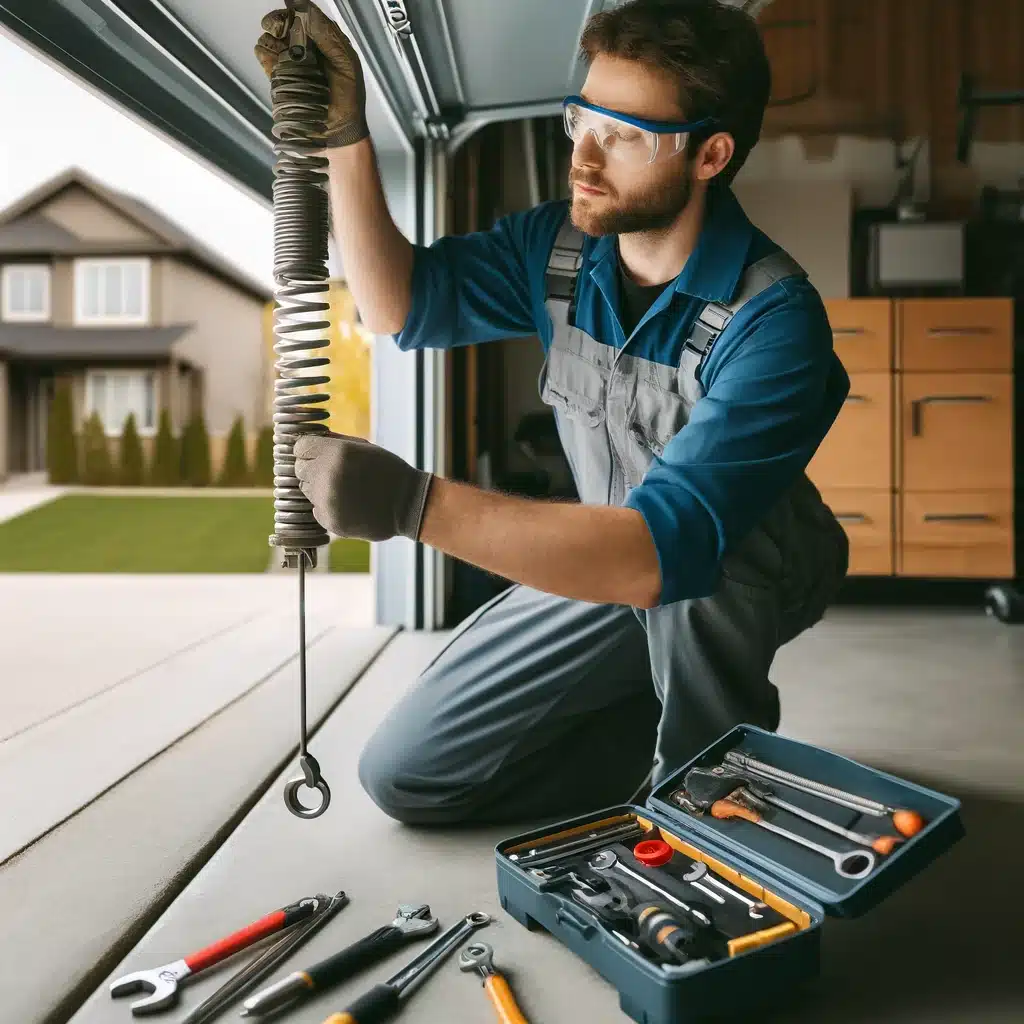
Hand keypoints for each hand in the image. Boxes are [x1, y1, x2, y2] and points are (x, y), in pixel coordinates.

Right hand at [255, 3, 368, 147]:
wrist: (337, 131)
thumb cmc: (348, 99)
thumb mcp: (345, 61)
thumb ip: (327, 34)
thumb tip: (304, 7)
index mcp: (324, 40)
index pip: (303, 14)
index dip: (294, 11)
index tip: (290, 14)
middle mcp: (306, 47)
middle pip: (283, 22)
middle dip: (279, 22)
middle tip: (282, 32)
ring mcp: (290, 60)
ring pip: (270, 36)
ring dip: (273, 40)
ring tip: (284, 54)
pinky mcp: (278, 75)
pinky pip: (263, 54)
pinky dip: (265, 53)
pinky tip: (275, 60)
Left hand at [293, 432, 433, 541]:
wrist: (409, 504)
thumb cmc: (387, 470)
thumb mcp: (363, 447)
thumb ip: (333, 442)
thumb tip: (305, 440)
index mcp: (336, 453)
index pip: (300, 447)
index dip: (309, 450)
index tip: (318, 454)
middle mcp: (328, 477)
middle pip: (299, 470)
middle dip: (313, 470)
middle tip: (336, 474)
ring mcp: (328, 501)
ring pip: (306, 491)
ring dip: (320, 489)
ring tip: (346, 490)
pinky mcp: (330, 521)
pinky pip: (316, 510)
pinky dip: (328, 508)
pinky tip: (348, 505)